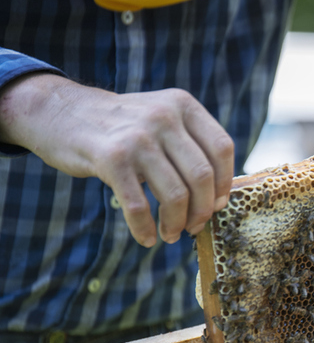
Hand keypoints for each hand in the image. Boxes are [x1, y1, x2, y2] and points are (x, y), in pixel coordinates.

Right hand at [0, 73, 233, 246]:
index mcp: (183, 105)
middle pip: (201, 176)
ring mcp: (138, 138)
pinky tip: (147, 237)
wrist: (60, 112)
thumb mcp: (161, 117)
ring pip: (175, 194)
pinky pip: (139, 205)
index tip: (217, 205)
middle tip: (194, 227)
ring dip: (176, 223)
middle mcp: (164, 117)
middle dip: (202, 210)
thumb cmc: (120, 127)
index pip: (221, 149)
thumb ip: (190, 145)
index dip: (224, 183)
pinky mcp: (111, 159)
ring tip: (170, 234)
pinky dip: (145, 228)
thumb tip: (218, 198)